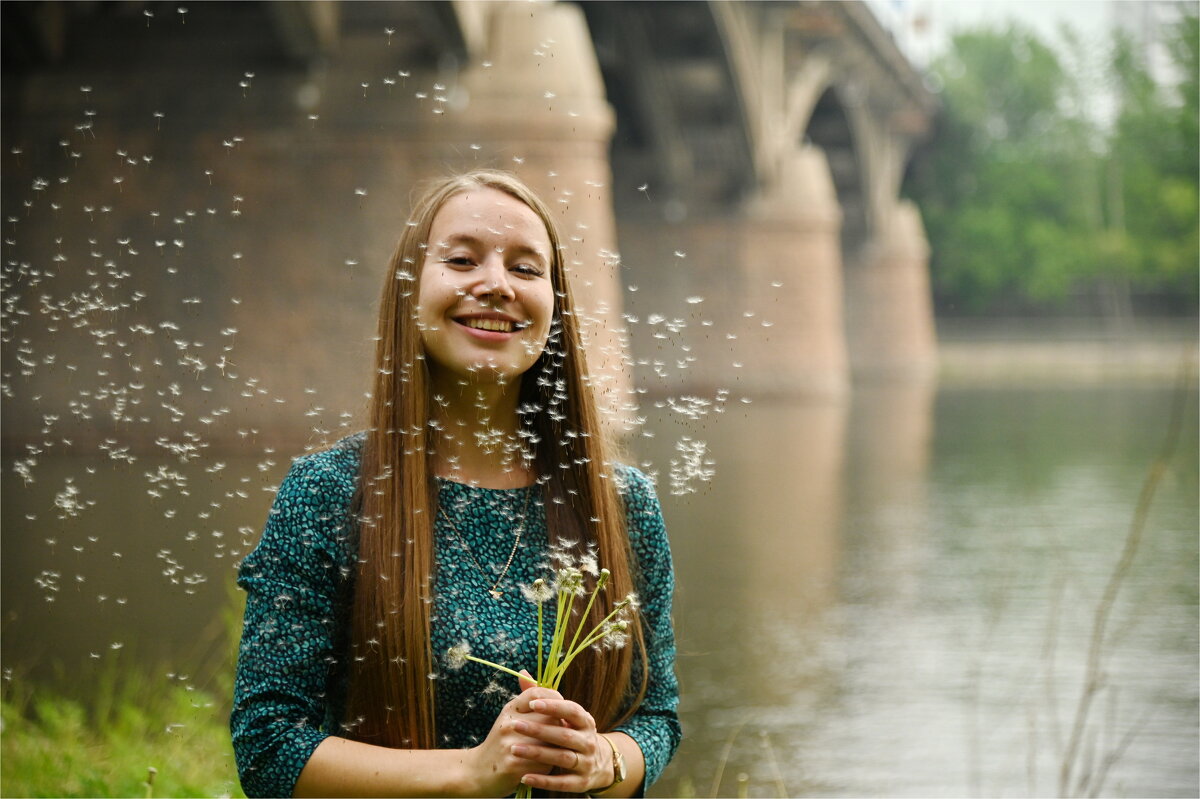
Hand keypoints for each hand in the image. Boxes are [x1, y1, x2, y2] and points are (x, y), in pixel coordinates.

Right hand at [465, 671, 560, 795]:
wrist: (478, 773)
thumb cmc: (502, 743)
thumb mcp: (510, 717)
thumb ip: (524, 699)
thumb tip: (526, 672)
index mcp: (510, 709)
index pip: (537, 693)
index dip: (554, 700)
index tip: (561, 711)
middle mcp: (509, 723)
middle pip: (549, 717)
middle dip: (560, 727)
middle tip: (563, 735)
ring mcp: (510, 744)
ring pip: (550, 742)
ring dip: (557, 748)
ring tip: (557, 751)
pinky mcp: (513, 765)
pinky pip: (543, 764)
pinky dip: (548, 766)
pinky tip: (545, 767)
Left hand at [507, 689, 614, 793]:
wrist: (598, 765)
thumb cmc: (573, 734)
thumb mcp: (566, 717)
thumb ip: (543, 697)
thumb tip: (521, 673)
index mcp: (586, 722)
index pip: (572, 710)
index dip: (553, 706)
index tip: (532, 702)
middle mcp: (589, 742)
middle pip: (564, 735)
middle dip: (538, 730)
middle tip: (514, 725)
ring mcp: (587, 763)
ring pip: (561, 758)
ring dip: (537, 753)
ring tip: (514, 749)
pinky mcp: (582, 783)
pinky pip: (562, 783)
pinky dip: (543, 780)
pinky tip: (524, 777)